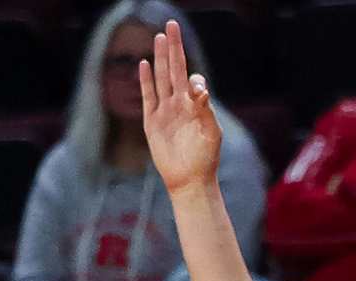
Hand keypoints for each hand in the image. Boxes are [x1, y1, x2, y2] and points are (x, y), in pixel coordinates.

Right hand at [139, 20, 221, 195]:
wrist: (189, 180)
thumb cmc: (205, 158)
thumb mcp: (211, 133)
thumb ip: (206, 110)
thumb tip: (199, 88)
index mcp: (196, 106)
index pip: (193, 80)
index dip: (194, 77)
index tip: (196, 89)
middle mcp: (180, 104)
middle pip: (175, 69)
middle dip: (173, 48)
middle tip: (171, 25)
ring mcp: (165, 110)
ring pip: (161, 78)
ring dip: (160, 58)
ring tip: (159, 37)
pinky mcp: (151, 121)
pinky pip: (148, 96)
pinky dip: (145, 80)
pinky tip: (144, 64)